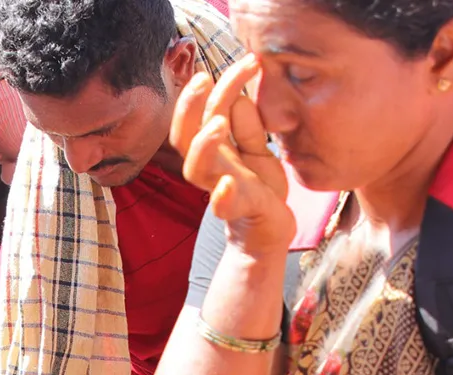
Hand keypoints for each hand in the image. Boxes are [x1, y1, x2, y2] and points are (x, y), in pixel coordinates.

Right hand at [170, 55, 294, 256]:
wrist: (268, 232)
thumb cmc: (259, 190)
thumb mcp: (258, 151)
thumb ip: (248, 127)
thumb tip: (239, 98)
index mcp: (215, 151)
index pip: (202, 115)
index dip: (210, 90)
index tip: (231, 64)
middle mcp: (211, 168)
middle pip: (184, 137)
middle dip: (189, 108)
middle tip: (203, 79)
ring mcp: (221, 189)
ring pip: (196, 169)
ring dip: (204, 146)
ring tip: (217, 124)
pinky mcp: (239, 212)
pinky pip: (222, 207)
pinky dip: (222, 197)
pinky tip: (228, 185)